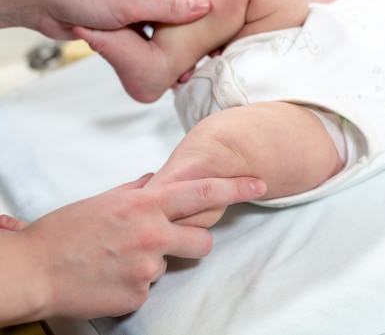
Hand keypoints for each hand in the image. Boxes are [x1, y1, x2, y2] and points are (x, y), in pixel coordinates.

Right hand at [2, 174, 265, 323]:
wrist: (34, 270)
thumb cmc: (65, 232)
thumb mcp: (105, 200)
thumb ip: (138, 190)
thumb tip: (156, 181)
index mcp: (145, 205)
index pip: (202, 192)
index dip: (235, 187)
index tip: (258, 183)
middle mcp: (152, 234)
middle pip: (203, 241)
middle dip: (194, 241)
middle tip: (167, 241)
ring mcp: (147, 267)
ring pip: (170, 265)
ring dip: (155, 263)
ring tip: (121, 259)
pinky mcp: (138, 295)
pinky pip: (149, 288)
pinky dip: (134, 283)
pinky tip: (110, 277)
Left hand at [30, 0, 225, 38]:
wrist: (45, 3)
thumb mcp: (131, 2)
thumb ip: (169, 7)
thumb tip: (206, 5)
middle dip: (211, 14)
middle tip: (231, 28)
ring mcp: (141, 8)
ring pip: (174, 25)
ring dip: (187, 40)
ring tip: (206, 55)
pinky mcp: (130, 25)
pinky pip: (155, 39)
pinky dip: (165, 52)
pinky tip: (174, 64)